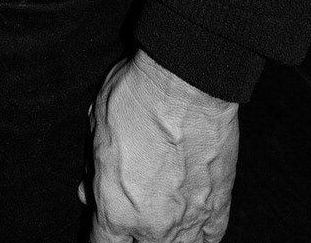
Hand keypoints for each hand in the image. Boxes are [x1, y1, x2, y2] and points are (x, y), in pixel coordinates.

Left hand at [82, 50, 238, 241]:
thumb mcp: (96, 127)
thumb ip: (94, 167)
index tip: (101, 225)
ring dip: (163, 235)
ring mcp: (190, 220)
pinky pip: (209, 238)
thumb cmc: (136, 98)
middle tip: (129, 206)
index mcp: (116, 209)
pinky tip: (190, 224)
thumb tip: (90, 187)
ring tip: (158, 214)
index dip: (99, 234)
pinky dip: (198, 234)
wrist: (185, 84)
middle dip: (130, 232)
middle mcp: (153, 226)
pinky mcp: (219, 206)